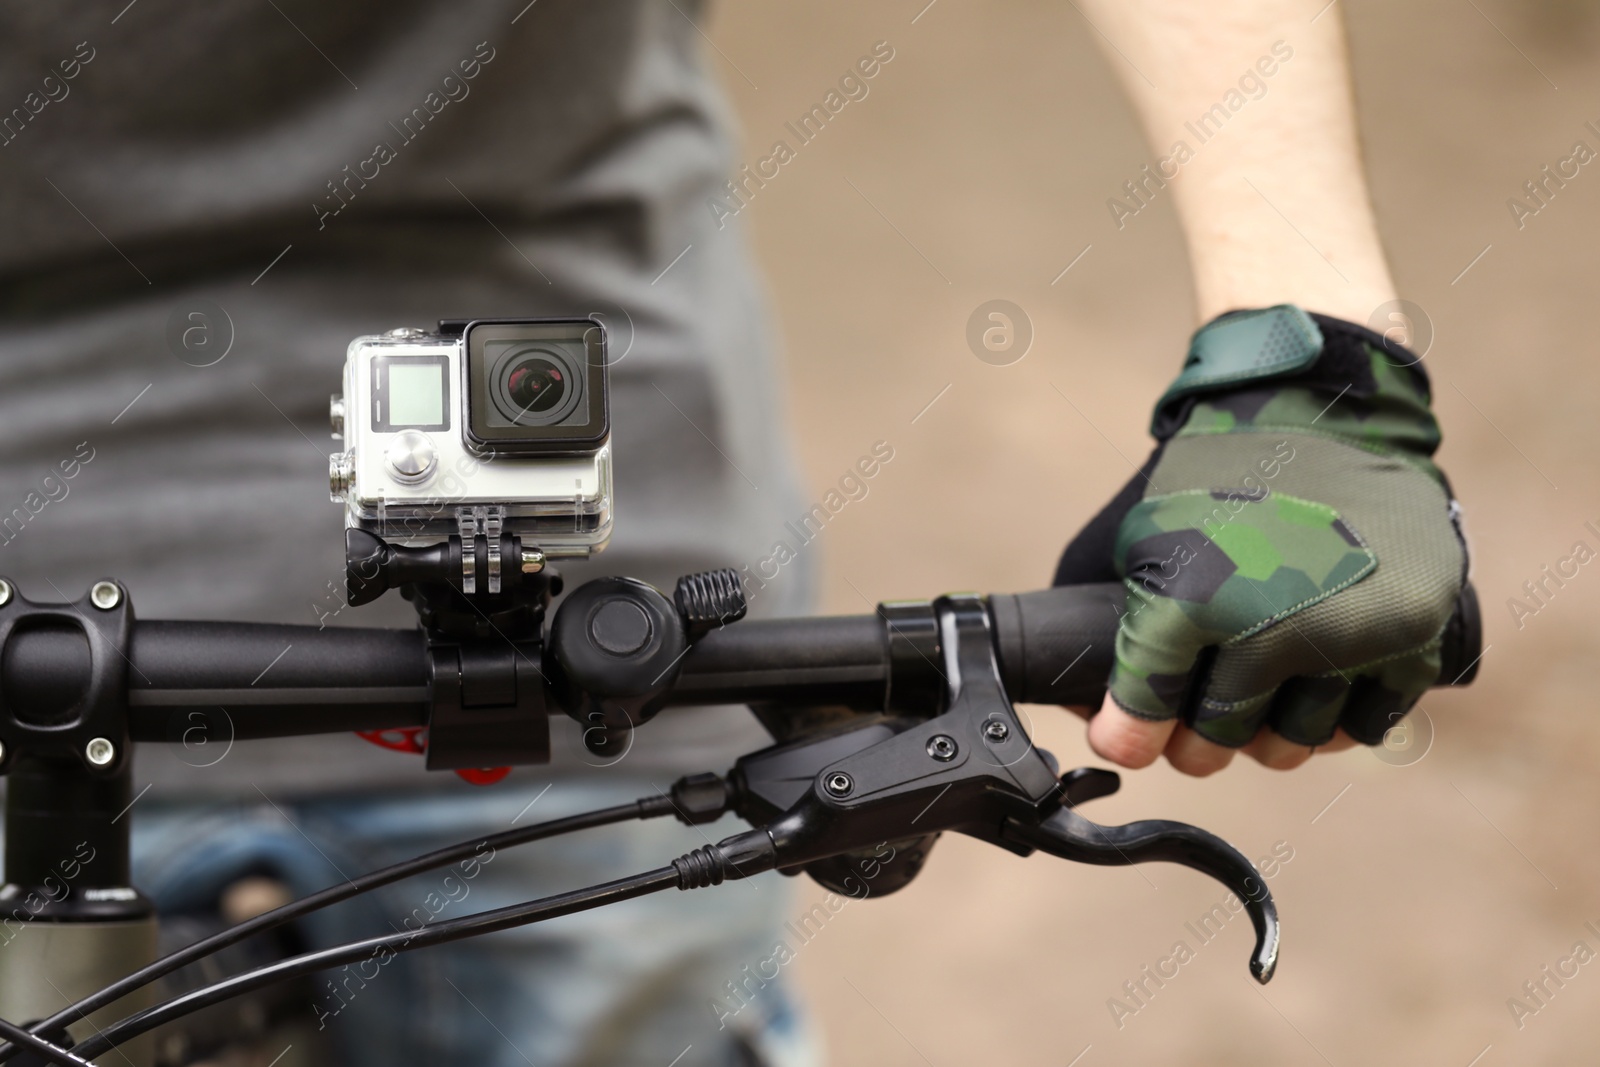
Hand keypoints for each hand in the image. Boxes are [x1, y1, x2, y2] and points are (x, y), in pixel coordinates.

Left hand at [1055, 306, 1465, 775]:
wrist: (1318, 411)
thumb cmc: (1212, 477)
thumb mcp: (1135, 537)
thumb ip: (1102, 620)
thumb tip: (1077, 706)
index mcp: (1195, 600)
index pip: (1146, 711)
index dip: (1129, 734)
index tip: (1125, 739)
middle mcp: (1279, 627)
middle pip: (1222, 737)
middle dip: (1198, 740)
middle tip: (1195, 725)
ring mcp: (1356, 634)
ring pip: (1297, 740)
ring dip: (1269, 733)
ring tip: (1257, 702)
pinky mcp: (1417, 633)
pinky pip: (1367, 723)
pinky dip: (1336, 719)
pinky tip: (1314, 691)